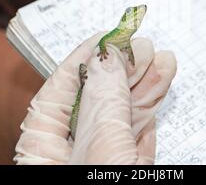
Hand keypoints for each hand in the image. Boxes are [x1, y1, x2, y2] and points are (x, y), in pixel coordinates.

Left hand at [14, 33, 176, 163]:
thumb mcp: (101, 151)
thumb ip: (104, 103)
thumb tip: (107, 57)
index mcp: (43, 150)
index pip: (58, 92)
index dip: (84, 59)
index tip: (107, 36)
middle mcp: (70, 153)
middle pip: (95, 100)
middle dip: (122, 69)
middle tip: (143, 47)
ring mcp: (99, 161)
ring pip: (120, 115)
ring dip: (143, 85)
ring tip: (162, 59)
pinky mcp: (126, 168)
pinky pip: (135, 135)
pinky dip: (150, 110)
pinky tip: (161, 85)